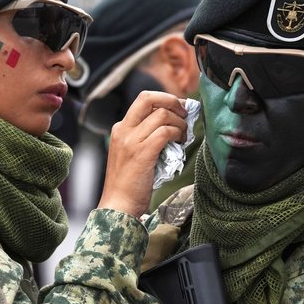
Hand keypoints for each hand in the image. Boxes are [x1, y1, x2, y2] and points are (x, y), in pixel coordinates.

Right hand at [97, 90, 187, 217]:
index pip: (143, 100)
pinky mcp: (142, 152)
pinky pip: (165, 132)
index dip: (165, 99)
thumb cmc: (129, 183)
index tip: (179, 109)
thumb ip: (146, 137)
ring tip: (183, 135)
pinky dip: (178, 134)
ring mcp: (131, 141)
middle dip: (172, 101)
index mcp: (120, 128)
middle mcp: (123, 130)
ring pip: (162, 114)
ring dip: (179, 122)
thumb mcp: (132, 153)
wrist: (118, 205)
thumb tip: (173, 124)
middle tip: (185, 114)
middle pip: (149, 98)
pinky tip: (180, 142)